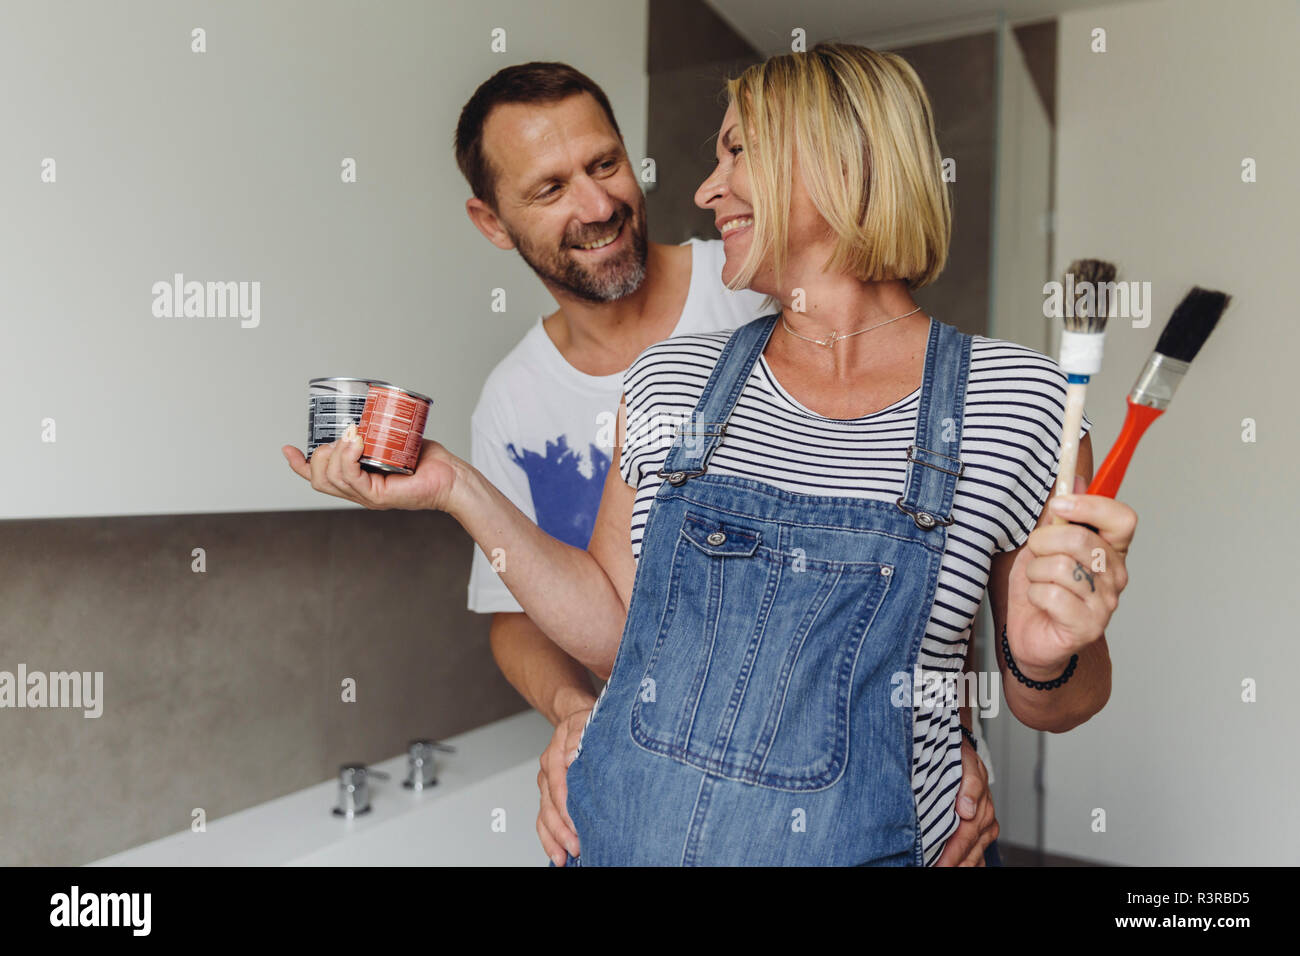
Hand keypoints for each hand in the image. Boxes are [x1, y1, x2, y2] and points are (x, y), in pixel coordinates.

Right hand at [282, 425, 460, 511]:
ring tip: (351, 436)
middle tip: (343, 435)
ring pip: (330, 478)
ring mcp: (367, 496)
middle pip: (318, 478)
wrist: (451, 476)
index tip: (287, 448)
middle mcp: (358, 491)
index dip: (298, 465)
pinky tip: (355, 443)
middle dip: (319, 454)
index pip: (318, 478)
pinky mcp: (378, 496)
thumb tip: (358, 415)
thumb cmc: (427, 460)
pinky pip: (350, 479)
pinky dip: (347, 459)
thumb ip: (373, 431)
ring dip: (335, 453)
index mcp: (357, 480)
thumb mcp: (392, 440)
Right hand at [536, 706, 589, 865]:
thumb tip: (572, 756)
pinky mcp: (550, 794)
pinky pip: (544, 819)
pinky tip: (557, 854)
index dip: (566, 810)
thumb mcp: (585, 721)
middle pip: (548, 807)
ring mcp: (547, 785)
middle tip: (575, 848)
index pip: (558, 788)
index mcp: (555, 756)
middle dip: (561, 831)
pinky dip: (549, 838)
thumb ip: (578, 736)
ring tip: (563, 858)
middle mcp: (548, 773)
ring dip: (553, 840)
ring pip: (544, 816)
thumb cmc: (587, 722)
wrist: (579, 717)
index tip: (578, 828)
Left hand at [934, 734, 997, 866]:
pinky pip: (977, 854)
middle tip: (934, 870)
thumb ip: (969, 784)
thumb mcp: (965, 762)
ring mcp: (983, 828)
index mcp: (980, 806)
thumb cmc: (958, 756)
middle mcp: (984, 820)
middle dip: (954, 864)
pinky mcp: (979, 832)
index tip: (938, 865)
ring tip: (942, 869)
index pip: (965, 837)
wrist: (960, 750)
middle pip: (970, 852)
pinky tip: (956, 866)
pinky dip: (967, 863)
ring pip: (974, 857)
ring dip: (961, 865)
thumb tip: (967, 809)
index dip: (951, 854)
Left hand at [1006, 474, 1137, 677]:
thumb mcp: (1044, 544)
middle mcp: (1114, 576)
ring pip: (1061, 566)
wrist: (1031, 635)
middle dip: (1045, 540)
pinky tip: (1040, 601)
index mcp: (1110, 550)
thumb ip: (1061, 514)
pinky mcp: (1088, 626)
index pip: (1123, 518)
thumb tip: (1076, 479)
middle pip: (1082, 539)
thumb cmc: (1040, 588)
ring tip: (1038, 581)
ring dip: (1035, 571)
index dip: (1091, 505)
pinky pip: (1052, 594)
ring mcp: (1105, 603)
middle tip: (1036, 550)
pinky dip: (1035, 594)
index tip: (1060, 504)